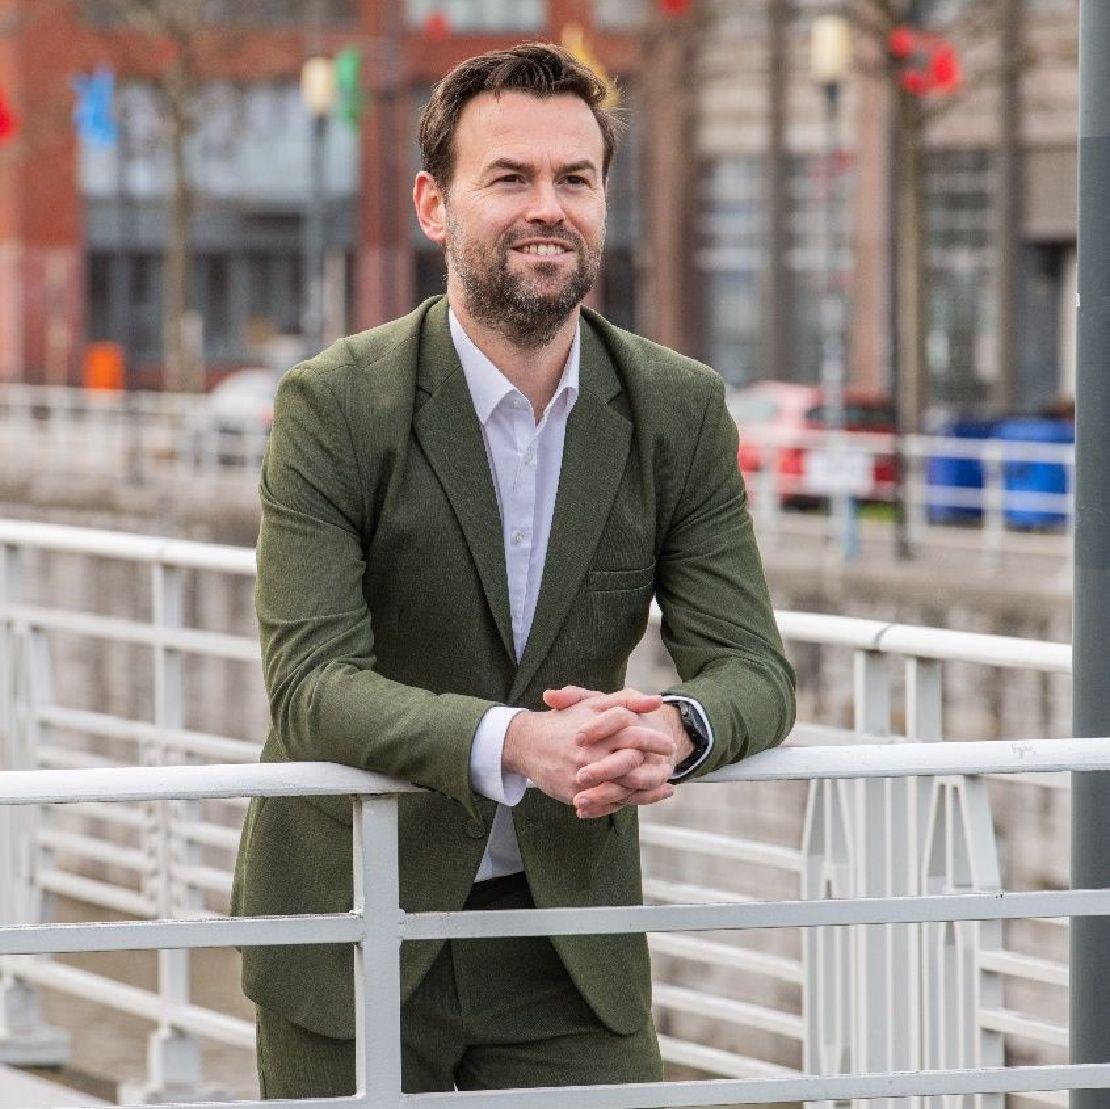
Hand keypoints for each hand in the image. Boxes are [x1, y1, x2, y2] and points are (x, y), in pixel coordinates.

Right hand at [503, 690, 674, 811]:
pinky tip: (640, 796)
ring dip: (644, 790)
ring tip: (663, 786)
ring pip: (620, 789)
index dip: (655, 741)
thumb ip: (626, 700)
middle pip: (630, 766)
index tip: (669, 744)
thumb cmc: (566, 720)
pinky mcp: (574, 794)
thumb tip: (658, 700)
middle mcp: (590, 755)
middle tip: (668, 766)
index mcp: (597, 731)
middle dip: (653, 768)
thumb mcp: (593, 704)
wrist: (527, 743)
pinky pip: (605, 802)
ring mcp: (582, 776)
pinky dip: (625, 801)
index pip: (634, 736)